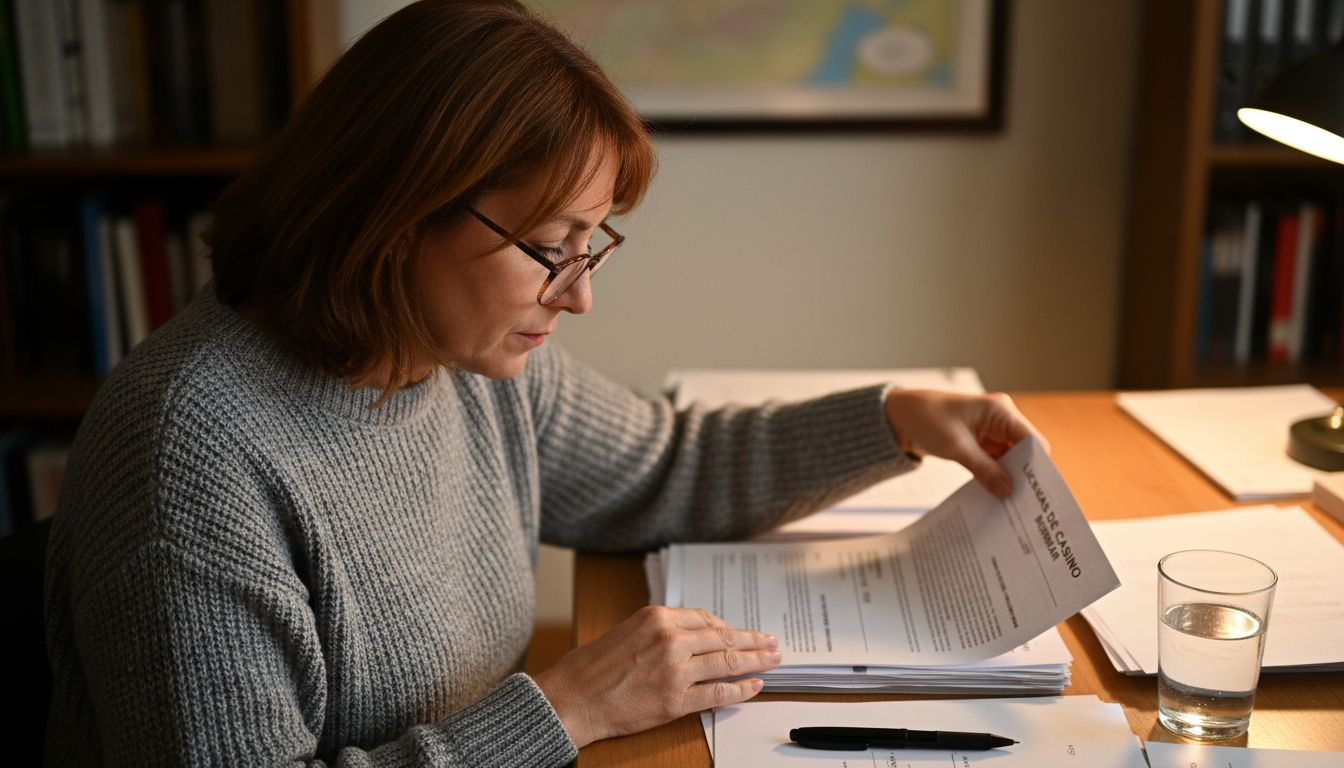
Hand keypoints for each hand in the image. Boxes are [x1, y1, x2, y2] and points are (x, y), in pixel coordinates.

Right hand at [533, 605, 780, 747]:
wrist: (571, 698)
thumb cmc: (591, 668)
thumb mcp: (626, 632)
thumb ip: (659, 631)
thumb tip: (691, 638)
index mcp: (657, 617)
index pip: (706, 619)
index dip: (730, 627)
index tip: (744, 632)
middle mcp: (670, 639)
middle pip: (723, 638)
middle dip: (753, 641)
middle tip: (773, 642)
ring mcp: (675, 670)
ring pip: (727, 663)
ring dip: (756, 661)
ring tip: (774, 660)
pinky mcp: (675, 700)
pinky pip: (718, 693)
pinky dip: (741, 690)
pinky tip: (756, 686)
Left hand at [884, 389, 1047, 497]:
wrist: (900, 416)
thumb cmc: (926, 420)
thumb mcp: (955, 447)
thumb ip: (984, 469)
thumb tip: (1009, 491)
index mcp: (1000, 411)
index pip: (1032, 440)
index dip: (1037, 465)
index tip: (1038, 492)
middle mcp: (1001, 419)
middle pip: (1025, 451)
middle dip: (1024, 475)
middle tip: (1026, 505)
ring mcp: (992, 431)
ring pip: (1012, 459)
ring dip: (1010, 478)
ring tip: (1013, 505)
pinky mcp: (982, 442)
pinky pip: (997, 462)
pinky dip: (997, 476)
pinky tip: (997, 494)